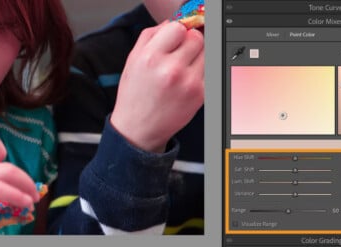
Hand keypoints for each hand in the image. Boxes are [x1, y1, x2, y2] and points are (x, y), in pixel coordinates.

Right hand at [0, 129, 39, 233]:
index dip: (3, 156)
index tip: (9, 175)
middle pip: (7, 163)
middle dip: (23, 179)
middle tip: (31, 193)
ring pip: (9, 173)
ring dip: (26, 187)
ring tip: (32, 201)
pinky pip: (2, 189)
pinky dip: (18, 196)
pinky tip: (24, 206)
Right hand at [111, 21, 203, 152]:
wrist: (138, 129)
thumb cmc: (134, 94)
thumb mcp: (132, 60)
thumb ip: (149, 36)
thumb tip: (171, 23)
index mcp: (150, 58)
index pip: (177, 28)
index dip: (176, 33)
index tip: (173, 41)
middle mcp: (169, 69)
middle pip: (196, 38)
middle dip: (189, 43)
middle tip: (179, 55)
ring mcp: (187, 82)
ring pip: (206, 53)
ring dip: (197, 57)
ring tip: (183, 69)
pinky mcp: (199, 94)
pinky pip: (208, 71)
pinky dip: (200, 73)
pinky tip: (186, 81)